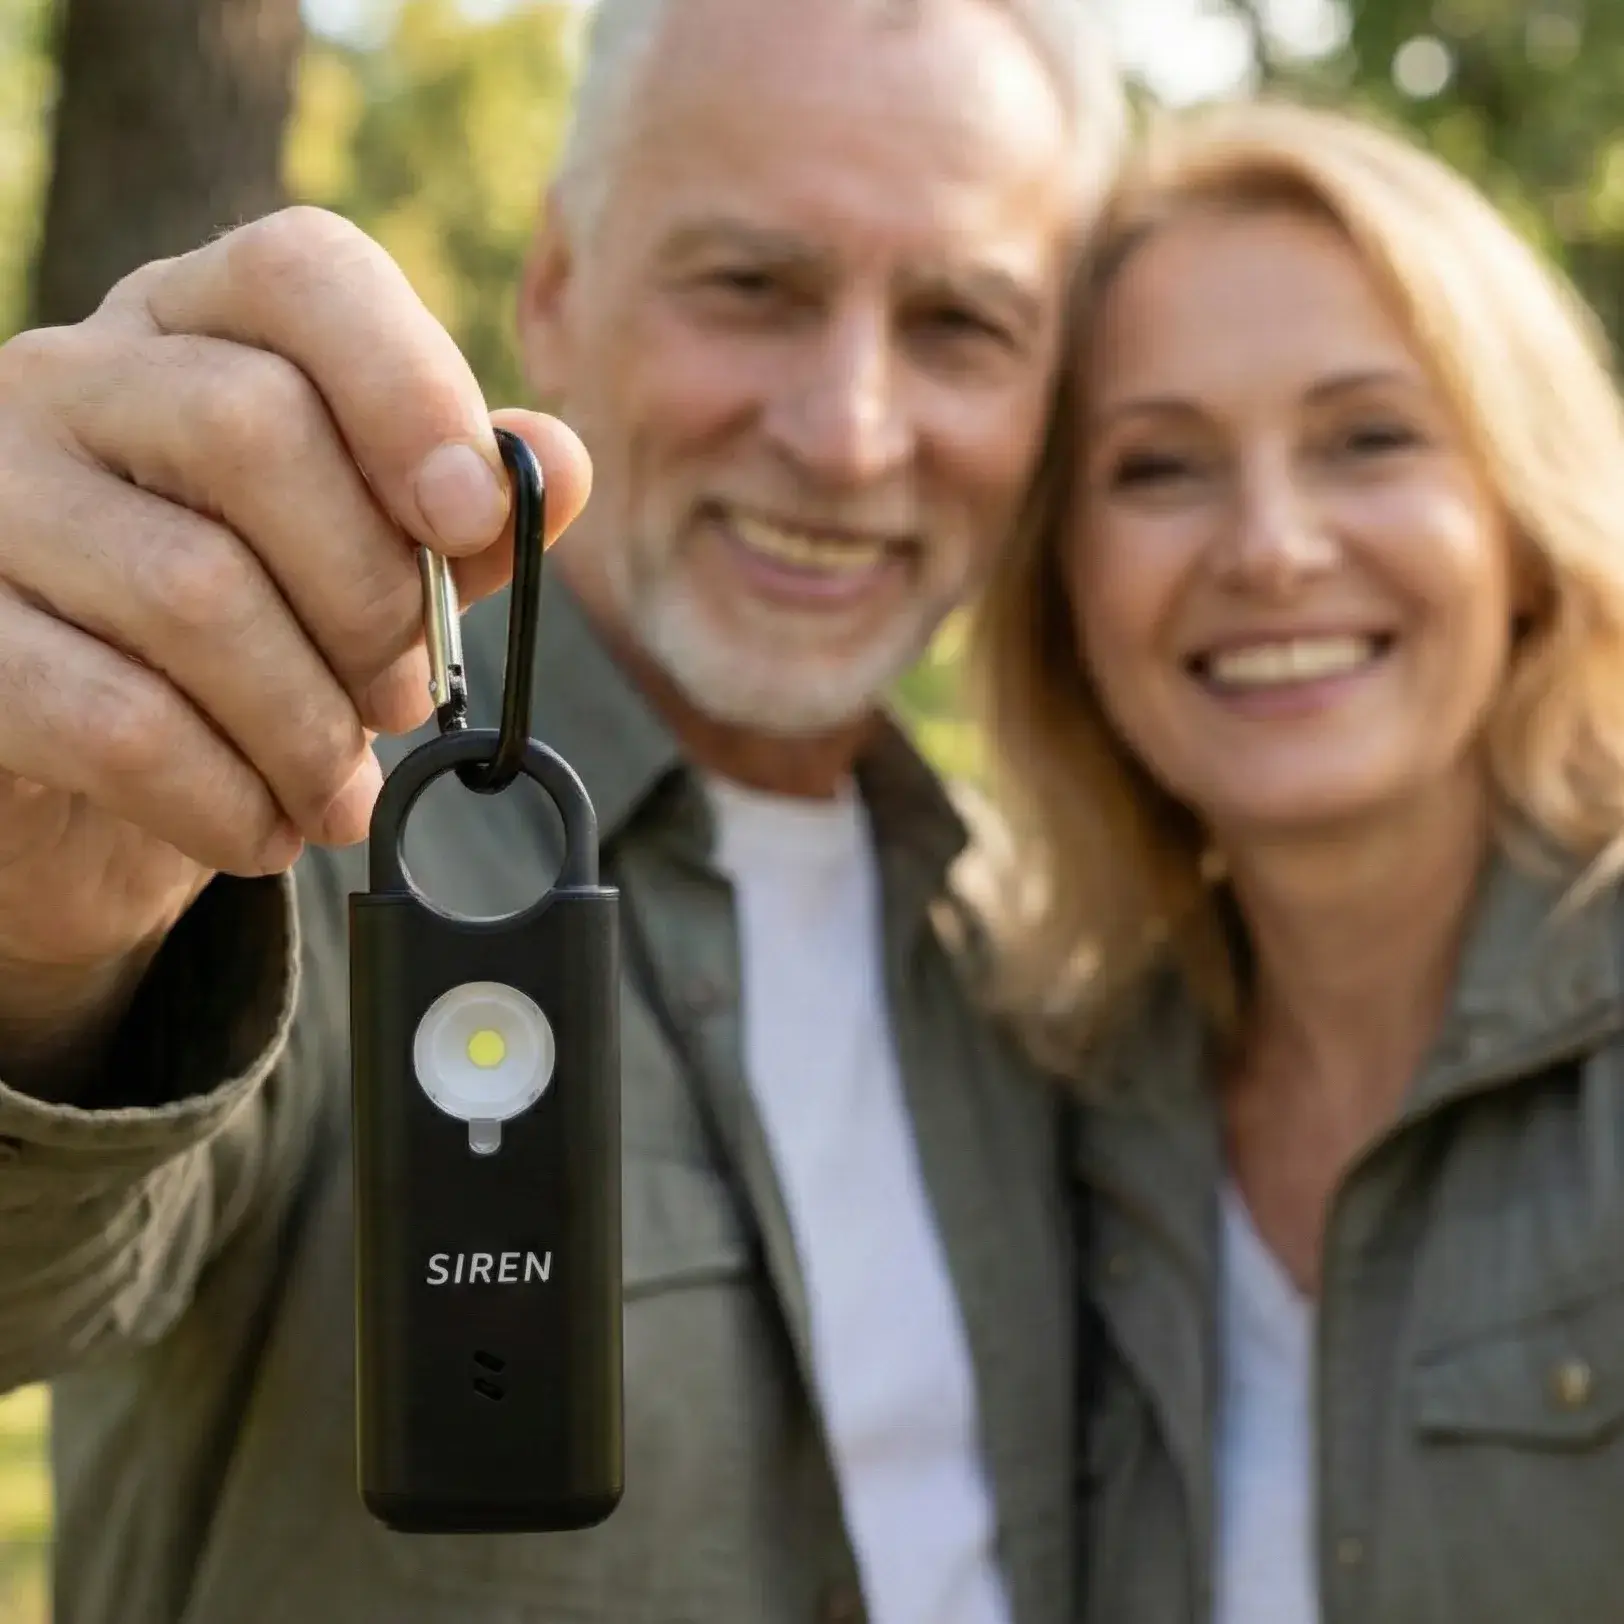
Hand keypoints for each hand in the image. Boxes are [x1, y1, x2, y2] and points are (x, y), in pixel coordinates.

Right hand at [0, 205, 590, 1024]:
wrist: (84, 777)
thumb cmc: (256, 639)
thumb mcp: (368, 561)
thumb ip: (461, 513)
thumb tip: (557, 465)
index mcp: (198, 330)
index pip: (302, 274)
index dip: (409, 390)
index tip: (470, 520)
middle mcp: (71, 379)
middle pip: (253, 428)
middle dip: (371, 597)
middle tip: (403, 696)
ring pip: (194, 590)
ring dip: (309, 726)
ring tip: (340, 789)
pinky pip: (116, 718)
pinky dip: (225, 797)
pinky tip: (264, 829)